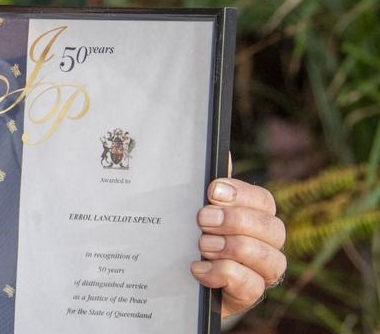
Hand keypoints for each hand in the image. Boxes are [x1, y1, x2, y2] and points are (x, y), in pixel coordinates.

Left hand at [190, 177, 286, 317]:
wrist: (176, 281)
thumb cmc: (189, 239)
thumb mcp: (193, 211)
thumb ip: (208, 187)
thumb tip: (222, 153)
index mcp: (254, 218)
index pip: (263, 201)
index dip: (241, 194)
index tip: (212, 192)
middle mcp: (266, 244)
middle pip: (272, 227)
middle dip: (235, 221)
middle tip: (202, 221)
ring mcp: (261, 272)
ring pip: (270, 258)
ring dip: (231, 248)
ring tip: (201, 246)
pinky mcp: (249, 295)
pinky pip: (251, 285)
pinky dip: (222, 273)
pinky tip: (198, 268)